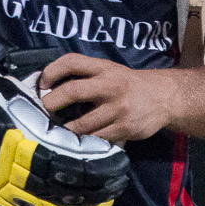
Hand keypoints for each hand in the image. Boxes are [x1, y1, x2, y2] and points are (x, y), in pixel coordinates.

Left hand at [37, 53, 181, 142]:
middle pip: (73, 91)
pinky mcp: (124, 128)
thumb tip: (50, 88)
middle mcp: (110, 85)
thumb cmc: (127, 84)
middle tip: (43, 111)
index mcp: (104, 68)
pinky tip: (77, 143)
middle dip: (52, 102)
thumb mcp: (109, 71)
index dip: (52, 71)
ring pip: (82, 123)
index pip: (72, 62)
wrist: (163, 98)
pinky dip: (84, 142)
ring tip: (55, 131)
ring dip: (65, 130)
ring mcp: (118, 108)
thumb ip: (86, 76)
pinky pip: (97, 139)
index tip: (41, 84)